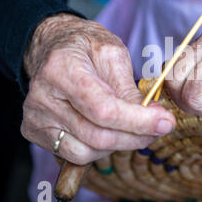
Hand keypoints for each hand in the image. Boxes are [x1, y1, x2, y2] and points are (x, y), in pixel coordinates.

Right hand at [21, 13, 175, 164]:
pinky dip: (101, 149)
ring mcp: (36, 118)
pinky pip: (76, 155)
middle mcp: (42, 97)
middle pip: (97, 136)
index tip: (166, 122)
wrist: (51, 47)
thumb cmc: (85, 46)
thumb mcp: (113, 53)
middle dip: (137, 136)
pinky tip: (111, 131)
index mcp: (61, 69)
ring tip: (134, 126)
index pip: (103, 109)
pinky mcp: (35, 132)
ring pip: (88, 151)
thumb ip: (129, 87)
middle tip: (160, 127)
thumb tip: (152, 118)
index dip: (138, 121)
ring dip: (120, 144)